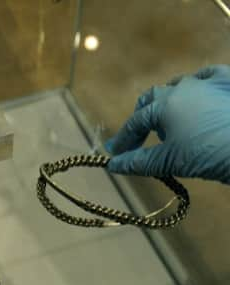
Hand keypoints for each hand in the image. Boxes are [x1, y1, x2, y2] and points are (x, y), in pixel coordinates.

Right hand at [105, 64, 229, 183]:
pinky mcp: (228, 83)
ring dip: (169, 101)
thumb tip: (112, 165)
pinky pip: (210, 75)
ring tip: (172, 121)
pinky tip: (200, 92)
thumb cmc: (205, 154)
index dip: (124, 139)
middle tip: (140, 137)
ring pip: (180, 85)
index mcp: (164, 105)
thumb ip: (137, 162)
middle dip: (143, 116)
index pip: (136, 122)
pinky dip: (200, 83)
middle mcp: (182, 88)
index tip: (116, 154)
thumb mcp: (168, 161)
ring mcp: (208, 82)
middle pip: (153, 97)